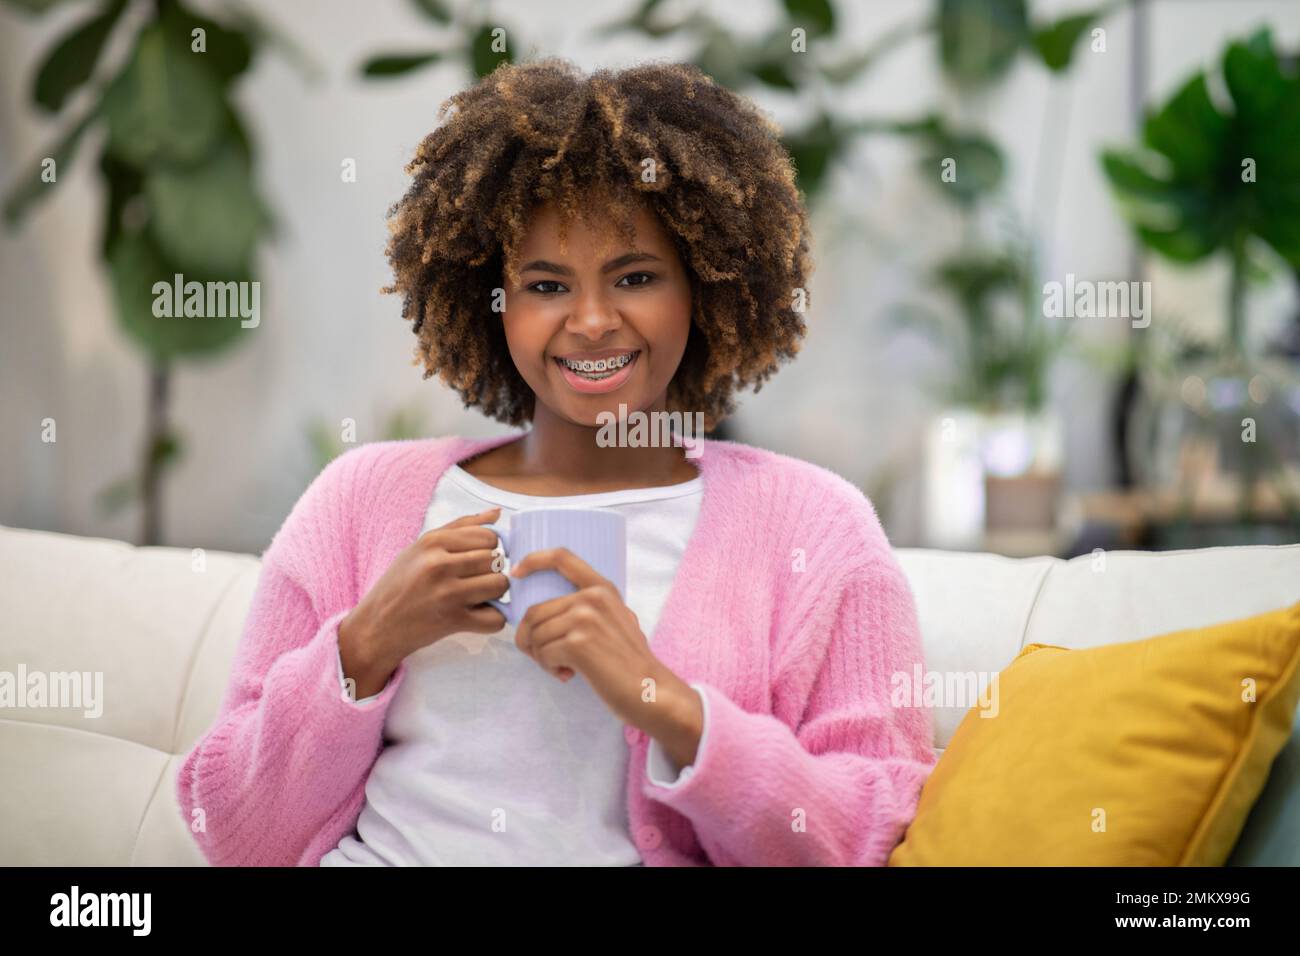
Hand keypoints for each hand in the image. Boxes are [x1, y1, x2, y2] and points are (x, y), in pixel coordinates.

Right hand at [338, 507, 508, 692]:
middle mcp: (440, 564)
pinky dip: (492, 619)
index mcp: (432, 541)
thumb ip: (460, 527)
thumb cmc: (399, 583)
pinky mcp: (453, 621)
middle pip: (496, 560)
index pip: (488, 537)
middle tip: (474, 580)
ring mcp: (447, 594)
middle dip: (492, 571)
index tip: (476, 559)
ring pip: (500, 585)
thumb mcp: (420, 547)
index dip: (488, 549)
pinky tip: (476, 615)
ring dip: (494, 594)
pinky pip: (495, 618)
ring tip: (476, 596)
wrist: (376, 626)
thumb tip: (497, 513)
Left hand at [510, 548, 703, 765]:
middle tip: (549, 660)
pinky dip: (549, 668)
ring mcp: (585, 618)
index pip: (561, 558)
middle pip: (534, 613)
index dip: (533, 561)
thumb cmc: (628, 663)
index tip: (516, 573)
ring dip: (541, 658)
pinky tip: (568, 675)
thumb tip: (540, 617)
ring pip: (535, 635)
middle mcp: (593, 598)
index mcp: (602, 589)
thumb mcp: (615, 621)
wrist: (650, 690)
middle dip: (531, 640)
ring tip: (563, 668)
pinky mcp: (578, 643)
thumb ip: (587, 609)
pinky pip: (542, 653)